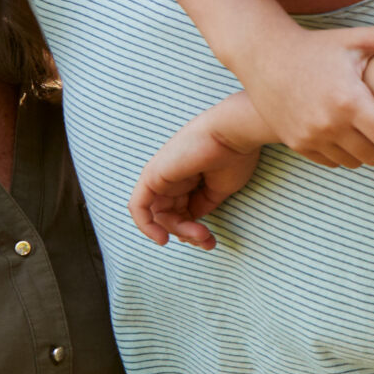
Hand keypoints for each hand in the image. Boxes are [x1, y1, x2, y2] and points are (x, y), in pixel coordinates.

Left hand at [126, 108, 263, 248]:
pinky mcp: (152, 176)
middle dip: (187, 232)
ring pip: (158, 215)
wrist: (234, 134)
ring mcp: (161, 176)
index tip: (209, 240)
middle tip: (206, 240)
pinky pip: (139, 207)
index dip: (192, 230)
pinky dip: (146, 225)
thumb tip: (192, 222)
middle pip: (169, 215)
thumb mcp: (219, 189)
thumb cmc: (234, 157)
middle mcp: (172, 177)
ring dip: (178, 231)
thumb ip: (202, 205)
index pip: (181, 211)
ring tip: (199, 235)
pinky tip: (162, 238)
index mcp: (188, 178)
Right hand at [240, 18, 373, 167]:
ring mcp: (310, 137)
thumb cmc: (315, 47)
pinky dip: (342, 153)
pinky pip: (331, 162)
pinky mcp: (296, 144)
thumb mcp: (355, 40)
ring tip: (367, 130)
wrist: (264, 56)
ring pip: (354, 162)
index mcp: (350, 101)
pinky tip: (344, 133)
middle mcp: (329, 125)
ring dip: (365, 150)